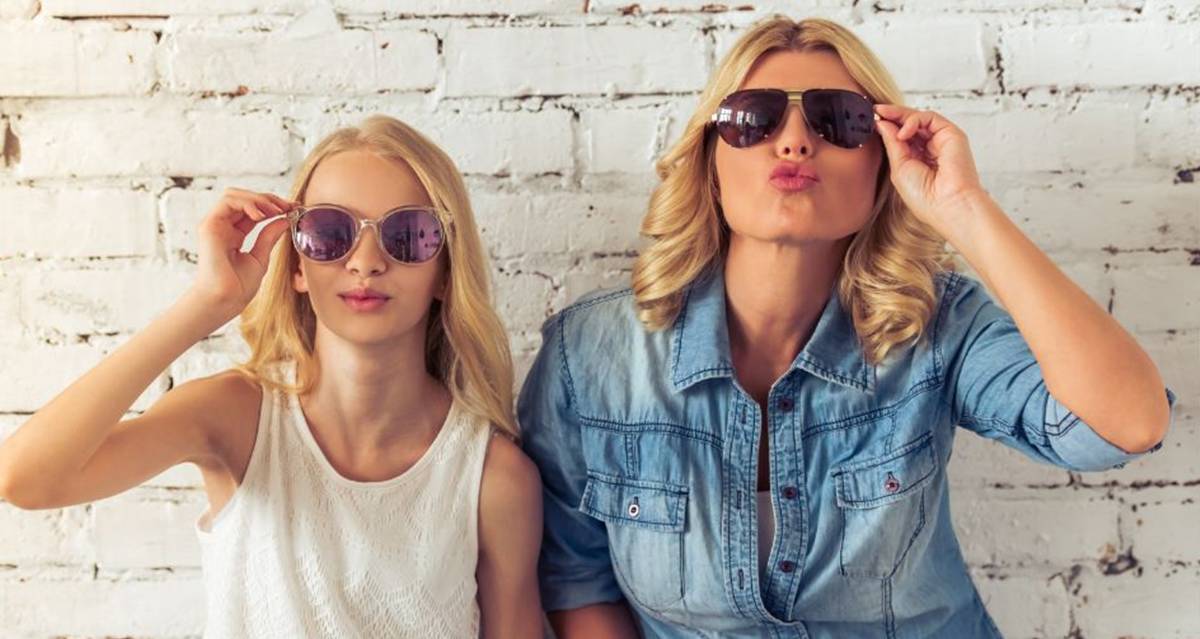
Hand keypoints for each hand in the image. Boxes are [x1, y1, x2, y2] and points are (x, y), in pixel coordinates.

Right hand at [188, 188, 294, 318]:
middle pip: (244, 198)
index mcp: (233, 233)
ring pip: (234, 195)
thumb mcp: (261, 256)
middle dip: (268, 198)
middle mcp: (222, 226)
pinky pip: (228, 202)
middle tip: (288, 206)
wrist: (224, 300)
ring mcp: (214, 224)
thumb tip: (284, 219)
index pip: (253, 210)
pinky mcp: (209, 225)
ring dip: (259, 199)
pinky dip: (248, 203)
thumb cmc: (238, 286)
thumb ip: (269, 236)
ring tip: (276, 211)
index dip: (273, 205)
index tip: (294, 208)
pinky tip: (262, 215)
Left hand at [874, 104, 988, 234]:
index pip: (901, 136)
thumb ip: (892, 144)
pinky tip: (902, 133)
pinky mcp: (951, 134)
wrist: (948, 204)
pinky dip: (913, 120)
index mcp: (918, 160)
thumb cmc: (925, 195)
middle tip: (875, 110)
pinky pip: (930, 118)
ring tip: (883, 118)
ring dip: (900, 115)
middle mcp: (930, 148)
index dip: (887, 126)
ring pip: (919, 118)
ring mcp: (941, 140)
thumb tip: (882, 123)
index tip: (871, 119)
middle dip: (892, 115)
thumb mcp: (899, 167)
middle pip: (910, 124)